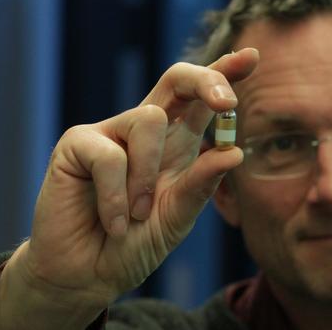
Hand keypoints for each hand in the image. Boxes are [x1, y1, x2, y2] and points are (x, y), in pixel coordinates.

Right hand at [0, 48, 258, 328]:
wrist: (88, 275)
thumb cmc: (135, 243)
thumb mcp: (177, 217)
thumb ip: (202, 185)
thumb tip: (235, 152)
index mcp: (178, 143)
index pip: (203, 99)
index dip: (225, 73)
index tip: (253, 56)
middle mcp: (147, 130)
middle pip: (177, 79)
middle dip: (207, 81)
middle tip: (227, 104)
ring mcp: (112, 133)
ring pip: (149, 118)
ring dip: (147, 176)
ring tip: (137, 215)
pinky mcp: (77, 144)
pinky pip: (110, 155)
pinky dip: (117, 197)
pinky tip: (114, 222)